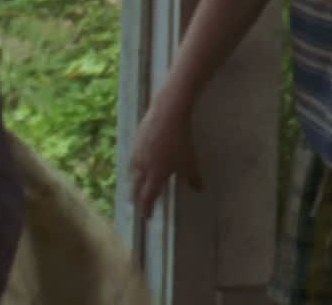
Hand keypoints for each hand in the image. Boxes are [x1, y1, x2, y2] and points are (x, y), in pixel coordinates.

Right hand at [129, 92, 202, 219]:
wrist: (167, 115)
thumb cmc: (181, 141)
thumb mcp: (191, 162)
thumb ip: (193, 178)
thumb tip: (199, 190)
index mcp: (155, 175)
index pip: (148, 197)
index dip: (146, 208)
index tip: (146, 216)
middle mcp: (142, 167)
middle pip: (136, 187)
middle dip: (137, 197)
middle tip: (138, 204)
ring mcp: (137, 153)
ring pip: (133, 172)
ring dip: (135, 182)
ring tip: (137, 185)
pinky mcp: (135, 141)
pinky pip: (133, 159)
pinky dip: (135, 166)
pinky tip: (139, 162)